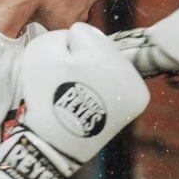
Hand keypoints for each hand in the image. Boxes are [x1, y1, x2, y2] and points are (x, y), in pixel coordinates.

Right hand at [0, 23, 149, 178]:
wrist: (54, 145)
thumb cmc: (46, 96)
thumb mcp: (42, 52)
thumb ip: (63, 33)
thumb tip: (81, 40)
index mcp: (108, 54)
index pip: (81, 33)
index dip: (63, 49)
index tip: (60, 72)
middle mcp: (130, 69)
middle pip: (99, 48)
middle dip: (82, 60)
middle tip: (68, 84)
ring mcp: (136, 87)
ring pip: (108, 65)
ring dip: (94, 73)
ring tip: (78, 93)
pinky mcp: (135, 104)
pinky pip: (116, 84)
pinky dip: (104, 88)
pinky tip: (91, 101)